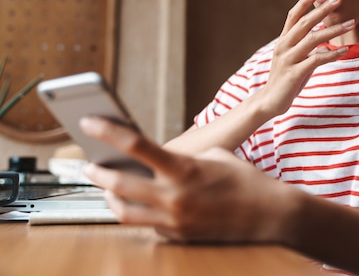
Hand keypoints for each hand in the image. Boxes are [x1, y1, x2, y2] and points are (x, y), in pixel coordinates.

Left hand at [81, 116, 296, 241]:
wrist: (270, 214)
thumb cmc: (245, 179)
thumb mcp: (214, 154)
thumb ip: (182, 157)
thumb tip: (159, 159)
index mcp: (183, 168)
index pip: (135, 145)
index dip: (107, 131)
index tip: (88, 121)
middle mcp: (174, 197)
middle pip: (119, 184)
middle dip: (98, 173)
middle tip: (89, 165)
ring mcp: (174, 221)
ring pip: (124, 212)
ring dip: (110, 199)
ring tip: (107, 189)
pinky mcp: (178, 237)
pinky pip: (147, 226)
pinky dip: (139, 213)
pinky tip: (139, 204)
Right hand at [261, 0, 353, 115]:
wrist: (269, 102)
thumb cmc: (284, 80)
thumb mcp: (295, 61)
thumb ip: (308, 51)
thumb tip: (326, 47)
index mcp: (283, 41)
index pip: (293, 16)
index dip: (304, 3)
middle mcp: (284, 46)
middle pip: (305, 23)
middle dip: (323, 9)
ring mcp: (288, 59)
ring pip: (313, 38)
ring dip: (334, 30)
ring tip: (351, 23)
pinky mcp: (294, 73)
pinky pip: (316, 60)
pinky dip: (332, 54)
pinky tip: (344, 50)